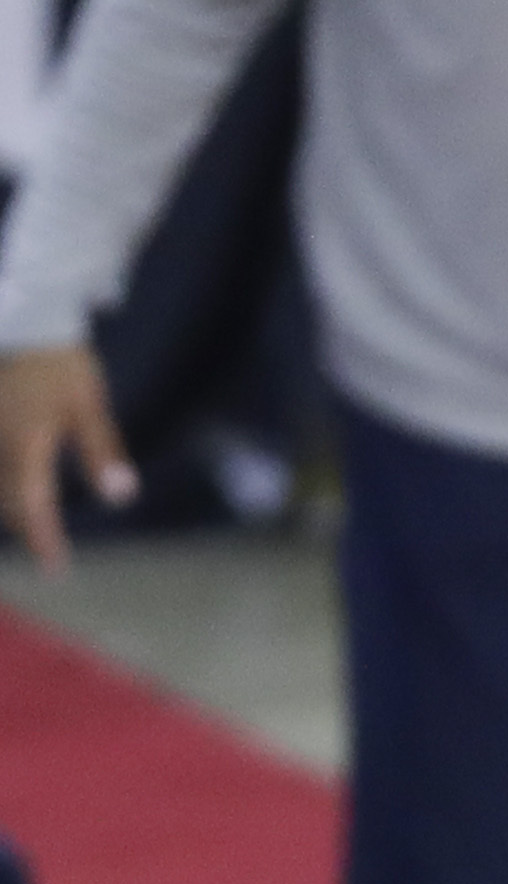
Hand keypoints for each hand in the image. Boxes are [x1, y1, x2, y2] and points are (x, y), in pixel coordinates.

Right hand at [0, 344, 137, 571]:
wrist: (27, 316)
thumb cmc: (61, 360)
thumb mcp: (88, 403)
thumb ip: (102, 450)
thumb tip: (120, 496)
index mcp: (24, 443)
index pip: (30, 503)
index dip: (42, 538)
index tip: (56, 567)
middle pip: (7, 499)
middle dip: (26, 527)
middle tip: (48, 552)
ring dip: (12, 507)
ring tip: (34, 528)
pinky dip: (6, 485)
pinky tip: (17, 488)